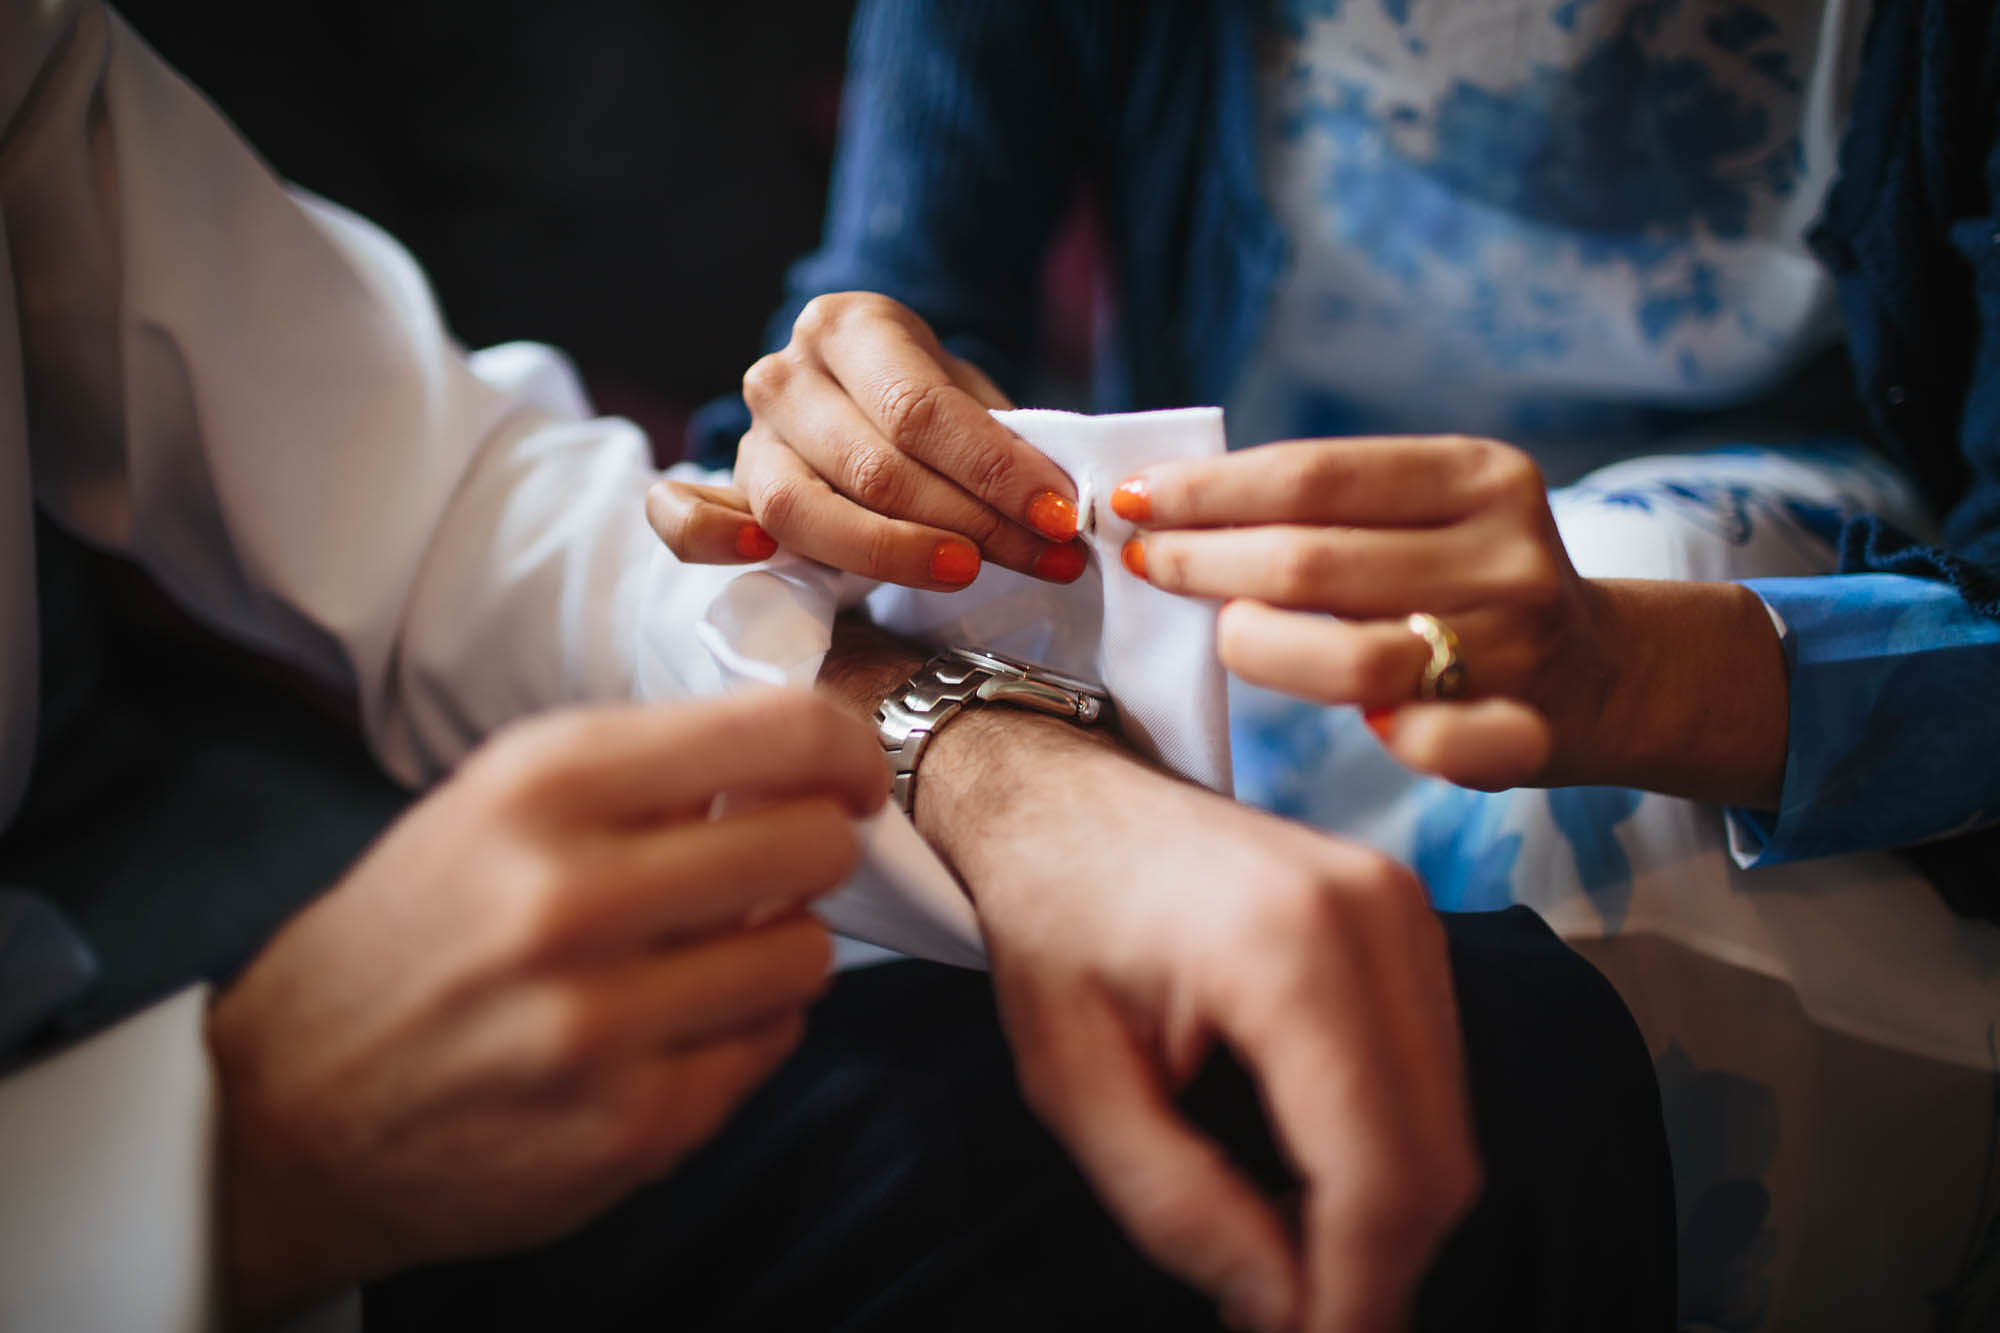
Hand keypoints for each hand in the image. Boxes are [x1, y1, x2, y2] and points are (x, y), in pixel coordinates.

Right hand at [205, 692, 885, 1322]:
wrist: (290, 1113)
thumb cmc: (415, 935)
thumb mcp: (499, 804)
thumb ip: (646, 775)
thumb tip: (800, 763)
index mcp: (541, 786)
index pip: (778, 733)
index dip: (845, 753)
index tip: (849, 780)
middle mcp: (569, 897)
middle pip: (812, 847)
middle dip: (810, 854)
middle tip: (770, 871)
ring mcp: (601, 1022)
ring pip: (805, 957)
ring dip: (774, 951)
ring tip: (701, 956)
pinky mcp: (631, 1127)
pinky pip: (769, 1047)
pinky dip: (739, 1032)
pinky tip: (667, 1029)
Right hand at [646, 291, 1090, 587]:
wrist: (862, 401)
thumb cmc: (927, 407)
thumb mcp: (972, 399)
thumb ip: (1006, 443)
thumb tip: (1060, 508)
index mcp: (850, 328)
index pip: (922, 409)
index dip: (997, 470)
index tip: (1060, 516)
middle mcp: (786, 375)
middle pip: (875, 467)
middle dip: (973, 522)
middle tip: (1043, 558)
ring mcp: (749, 437)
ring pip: (800, 508)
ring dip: (892, 554)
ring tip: (966, 572)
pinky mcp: (723, 491)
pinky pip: (682, 515)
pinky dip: (711, 537)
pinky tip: (758, 554)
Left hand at [921, 714, 1480, 1332]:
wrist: (1067, 795)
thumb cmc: (1053, 924)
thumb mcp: (1072, 1084)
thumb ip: (1179, 1209)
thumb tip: (1286, 1310)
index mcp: (1286, 949)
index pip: (1377, 1171)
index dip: (1356, 1293)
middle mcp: (1374, 915)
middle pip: (1436, 1159)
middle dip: (1374, 1267)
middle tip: (1292, 1318)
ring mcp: (1405, 907)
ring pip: (1449, 1126)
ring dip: (1382, 1215)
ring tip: (1284, 1248)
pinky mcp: (1409, 917)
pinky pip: (1435, 1074)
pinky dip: (1388, 1151)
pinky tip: (1307, 1175)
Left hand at [1115, 436, 1786, 802]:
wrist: (1604, 671)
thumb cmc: (1466, 579)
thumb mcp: (1427, 509)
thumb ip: (1329, 503)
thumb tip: (1173, 498)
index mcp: (1476, 475)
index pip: (1313, 476)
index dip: (1209, 491)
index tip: (1133, 500)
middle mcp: (1503, 553)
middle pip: (1313, 561)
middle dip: (1205, 562)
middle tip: (1144, 565)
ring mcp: (1517, 647)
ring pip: (1349, 656)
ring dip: (1258, 646)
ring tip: (1224, 634)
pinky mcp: (1522, 731)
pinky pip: (1419, 739)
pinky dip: (1373, 731)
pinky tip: (1350, 717)